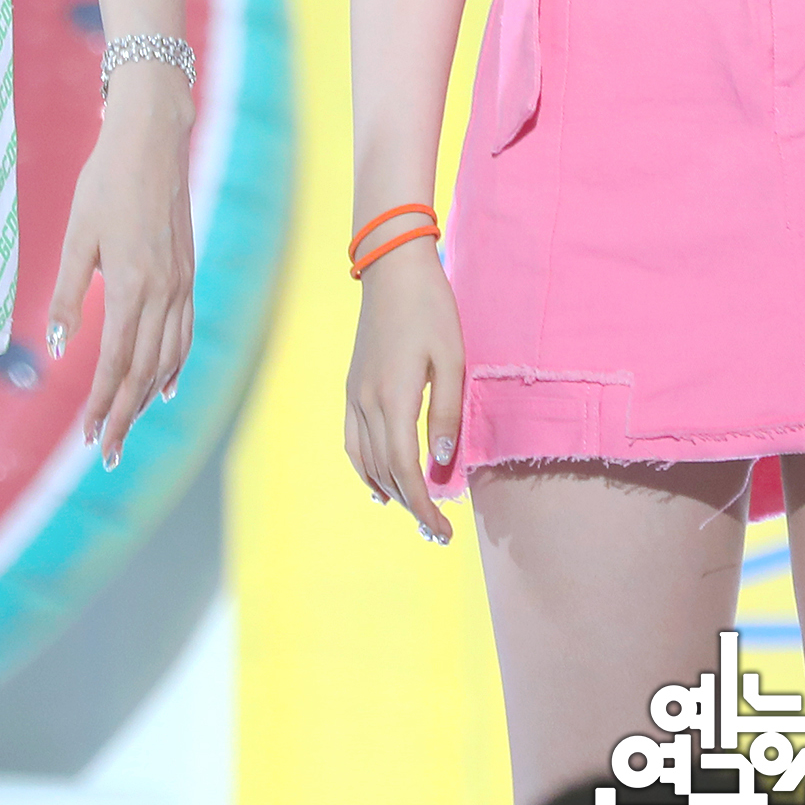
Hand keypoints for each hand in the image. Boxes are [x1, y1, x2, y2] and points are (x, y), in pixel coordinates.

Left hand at [47, 66, 194, 466]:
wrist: (154, 140)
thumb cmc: (107, 183)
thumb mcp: (77, 237)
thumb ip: (67, 293)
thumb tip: (53, 344)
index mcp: (133, 284)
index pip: (117, 362)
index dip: (103, 404)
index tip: (89, 437)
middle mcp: (164, 290)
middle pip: (147, 370)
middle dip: (126, 415)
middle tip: (107, 454)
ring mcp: (182, 282)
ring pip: (170, 355)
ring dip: (149, 397)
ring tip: (131, 427)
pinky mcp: (188, 272)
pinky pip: (185, 330)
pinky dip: (176, 363)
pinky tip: (165, 384)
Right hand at [345, 237, 463, 542]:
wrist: (392, 270)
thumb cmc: (431, 309)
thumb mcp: (452, 357)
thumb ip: (446, 412)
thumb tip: (441, 463)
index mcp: (394, 398)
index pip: (405, 470)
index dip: (423, 507)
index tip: (443, 531)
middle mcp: (367, 403)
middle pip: (385, 472)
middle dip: (412, 507)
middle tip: (437, 534)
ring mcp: (355, 396)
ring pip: (365, 462)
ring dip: (389, 493)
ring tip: (415, 515)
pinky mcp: (352, 388)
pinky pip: (353, 442)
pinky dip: (365, 470)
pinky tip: (380, 485)